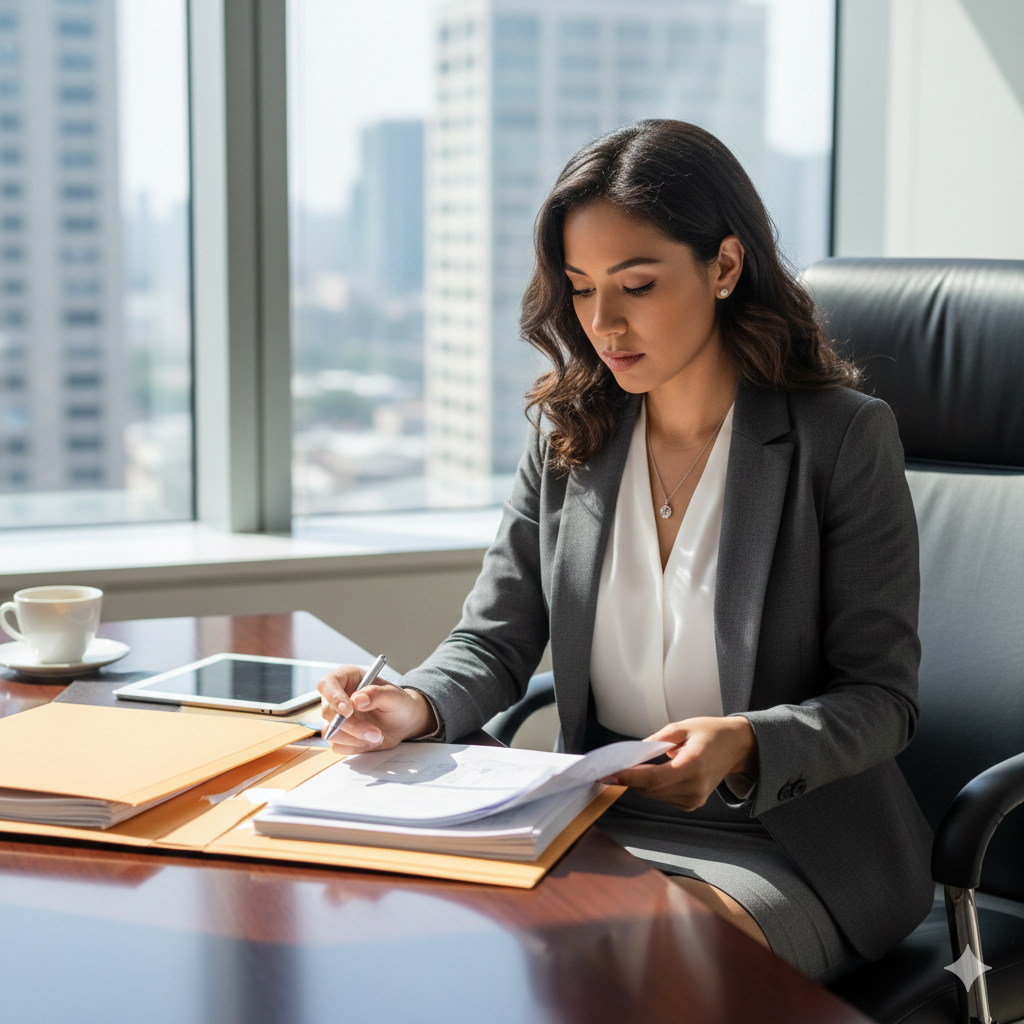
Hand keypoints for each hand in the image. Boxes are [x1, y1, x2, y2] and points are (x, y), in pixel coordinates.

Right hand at [317, 665, 436, 756]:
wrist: (404, 723)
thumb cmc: (398, 704)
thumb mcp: (395, 696)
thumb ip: (377, 694)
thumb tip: (356, 700)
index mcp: (347, 678)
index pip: (327, 684)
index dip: (333, 697)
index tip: (349, 711)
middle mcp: (338, 697)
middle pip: (328, 711)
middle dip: (352, 726)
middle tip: (376, 733)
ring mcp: (336, 717)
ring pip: (330, 731)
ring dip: (355, 738)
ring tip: (378, 736)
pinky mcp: (339, 735)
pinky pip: (337, 745)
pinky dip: (355, 747)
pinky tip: (371, 741)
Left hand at [611, 716, 757, 811]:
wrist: (736, 747)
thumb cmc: (711, 733)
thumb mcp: (682, 727)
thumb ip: (656, 741)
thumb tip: (633, 753)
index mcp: (693, 765)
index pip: (654, 778)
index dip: (630, 778)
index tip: (611, 773)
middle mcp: (695, 786)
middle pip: (651, 789)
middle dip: (631, 779)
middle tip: (614, 767)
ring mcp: (695, 798)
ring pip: (655, 795)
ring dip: (641, 783)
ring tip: (637, 766)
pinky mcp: (693, 803)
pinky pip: (664, 797)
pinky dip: (654, 787)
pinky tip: (657, 773)